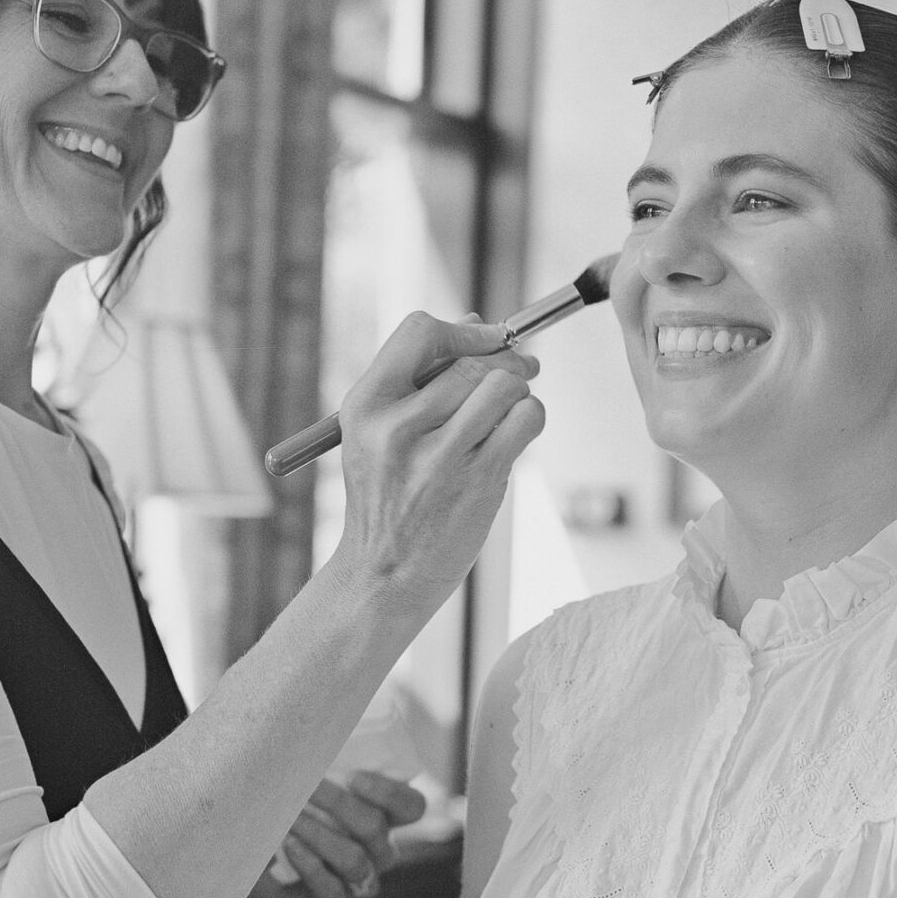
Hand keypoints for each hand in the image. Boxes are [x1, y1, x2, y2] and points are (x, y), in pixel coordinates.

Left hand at [247, 772, 425, 897]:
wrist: (242, 862)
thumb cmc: (275, 814)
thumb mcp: (297, 784)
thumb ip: (314, 765)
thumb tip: (308, 733)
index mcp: (382, 818)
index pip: (411, 807)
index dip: (390, 793)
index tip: (353, 777)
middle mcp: (378, 853)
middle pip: (377, 829)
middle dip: (339, 804)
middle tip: (305, 786)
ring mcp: (359, 884)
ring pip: (356, 860)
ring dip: (320, 835)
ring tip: (289, 818)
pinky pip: (335, 893)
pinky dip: (312, 866)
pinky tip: (291, 846)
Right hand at [335, 311, 544, 614]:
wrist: (384, 574)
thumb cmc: (387, 498)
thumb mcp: (378, 434)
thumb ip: (418, 379)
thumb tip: (472, 324)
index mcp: (365, 406)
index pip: (419, 332)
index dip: (463, 331)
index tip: (485, 339)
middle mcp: (398, 428)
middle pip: (473, 361)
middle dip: (505, 361)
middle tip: (521, 369)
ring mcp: (440, 456)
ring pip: (505, 386)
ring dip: (519, 391)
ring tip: (508, 411)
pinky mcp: (479, 480)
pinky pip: (526, 419)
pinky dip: (531, 417)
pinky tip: (515, 434)